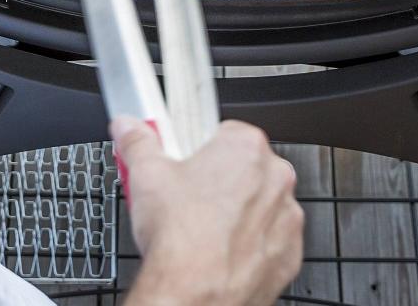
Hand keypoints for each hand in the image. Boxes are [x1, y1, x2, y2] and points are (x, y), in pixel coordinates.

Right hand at [114, 118, 302, 305]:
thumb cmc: (181, 238)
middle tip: (187, 197)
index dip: (197, 149)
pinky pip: (270, 240)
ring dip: (237, 212)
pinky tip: (220, 251)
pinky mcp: (288, 254)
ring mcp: (286, 218)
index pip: (223, 132)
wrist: (195, 293)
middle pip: (243, 168)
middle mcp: (275, 179)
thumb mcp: (145, 175)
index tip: (183, 162)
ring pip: (260, 205)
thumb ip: (138, 142)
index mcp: (246, 148)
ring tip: (201, 229)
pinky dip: (250, 245)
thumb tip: (129, 128)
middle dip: (218, 180)